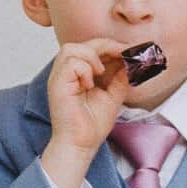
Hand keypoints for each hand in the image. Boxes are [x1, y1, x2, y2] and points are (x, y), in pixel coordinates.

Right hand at [45, 39, 132, 159]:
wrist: (82, 144)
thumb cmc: (91, 126)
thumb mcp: (113, 96)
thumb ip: (119, 79)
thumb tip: (129, 63)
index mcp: (77, 74)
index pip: (90, 48)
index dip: (110, 46)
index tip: (127, 51)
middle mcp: (66, 73)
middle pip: (81, 43)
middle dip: (105, 45)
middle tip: (122, 54)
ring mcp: (59, 78)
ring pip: (71, 48)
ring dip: (91, 56)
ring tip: (100, 72)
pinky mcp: (57, 84)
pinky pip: (70, 62)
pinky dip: (84, 69)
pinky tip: (89, 84)